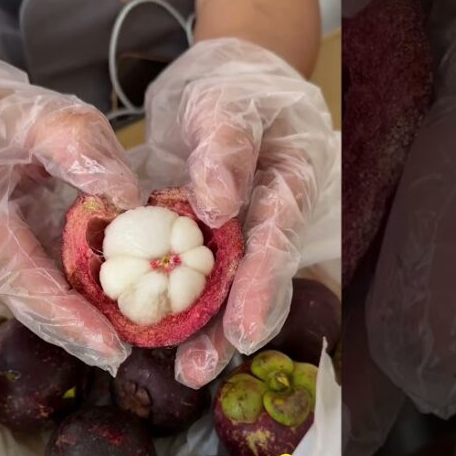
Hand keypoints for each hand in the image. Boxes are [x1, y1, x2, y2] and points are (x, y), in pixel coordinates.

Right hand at [0, 58, 141, 374]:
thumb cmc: (6, 115)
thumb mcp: (42, 117)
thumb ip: (81, 147)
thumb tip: (129, 197)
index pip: (24, 282)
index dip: (67, 318)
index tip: (109, 345)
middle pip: (29, 307)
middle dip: (75, 336)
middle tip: (119, 358)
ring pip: (35, 303)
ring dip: (76, 327)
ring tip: (120, 346)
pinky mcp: (14, 256)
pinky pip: (42, 288)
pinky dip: (74, 304)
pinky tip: (109, 314)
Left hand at [144, 38, 338, 387]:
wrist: (228, 83)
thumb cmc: (232, 85)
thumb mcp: (225, 99)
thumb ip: (226, 145)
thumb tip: (218, 205)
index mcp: (292, 178)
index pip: (278, 236)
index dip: (261, 286)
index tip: (240, 329)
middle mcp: (277, 217)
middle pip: (262, 279)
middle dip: (233, 328)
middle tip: (199, 369)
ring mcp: (251, 235)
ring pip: (236, 290)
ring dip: (211, 333)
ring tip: (185, 372)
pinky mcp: (220, 245)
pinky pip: (205, 283)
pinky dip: (186, 310)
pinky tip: (163, 340)